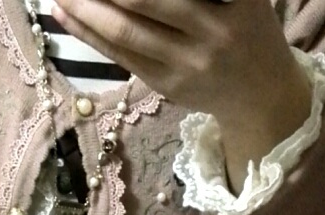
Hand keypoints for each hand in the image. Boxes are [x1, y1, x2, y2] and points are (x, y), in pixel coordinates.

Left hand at [51, 0, 311, 191]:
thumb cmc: (247, 29)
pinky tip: (65, 14)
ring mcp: (186, 64)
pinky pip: (120, 56)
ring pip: (125, 30)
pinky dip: (89, 33)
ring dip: (86, 7)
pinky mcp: (165, 85)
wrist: (260, 96)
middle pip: (144, 0)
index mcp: (237, 0)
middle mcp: (212, 31)